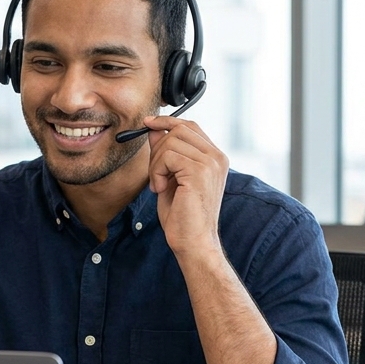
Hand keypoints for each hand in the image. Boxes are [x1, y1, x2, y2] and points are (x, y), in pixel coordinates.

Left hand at [143, 115, 229, 258]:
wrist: (194, 242)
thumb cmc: (183, 216)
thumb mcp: (171, 178)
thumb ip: (166, 153)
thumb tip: (154, 130)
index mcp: (215, 158)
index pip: (190, 126)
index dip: (167, 122)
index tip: (148, 124)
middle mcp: (217, 157)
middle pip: (179, 129)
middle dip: (158, 148)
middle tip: (155, 174)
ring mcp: (211, 162)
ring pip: (170, 141)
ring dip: (156, 164)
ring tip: (160, 185)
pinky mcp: (199, 171)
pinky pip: (168, 156)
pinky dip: (157, 172)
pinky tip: (161, 189)